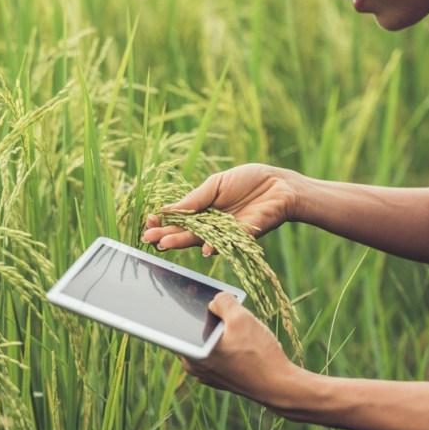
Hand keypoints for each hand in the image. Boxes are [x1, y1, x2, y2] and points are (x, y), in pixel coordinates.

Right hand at [142, 164, 300, 255]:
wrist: (280, 185)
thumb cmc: (249, 180)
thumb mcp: (216, 184)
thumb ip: (195, 198)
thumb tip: (167, 209)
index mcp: (203, 210)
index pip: (178, 219)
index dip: (163, 221)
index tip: (150, 220)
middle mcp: (212, 225)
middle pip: (185, 233)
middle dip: (166, 235)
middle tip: (149, 238)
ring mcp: (226, 233)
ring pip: (201, 240)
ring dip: (183, 242)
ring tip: (165, 243)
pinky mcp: (244, 237)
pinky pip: (228, 243)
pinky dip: (217, 246)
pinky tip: (205, 248)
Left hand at [180, 292, 300, 407]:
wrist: (279, 385)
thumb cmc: (258, 354)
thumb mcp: (241, 318)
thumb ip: (223, 301)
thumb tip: (215, 300)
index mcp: (191, 353)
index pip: (177, 324)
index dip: (185, 305)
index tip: (191, 293)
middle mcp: (194, 366)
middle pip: (195, 331)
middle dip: (208, 317)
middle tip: (224, 307)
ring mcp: (207, 374)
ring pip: (209, 342)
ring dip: (221, 331)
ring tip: (241, 326)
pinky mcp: (221, 378)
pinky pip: (219, 353)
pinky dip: (228, 344)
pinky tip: (246, 340)